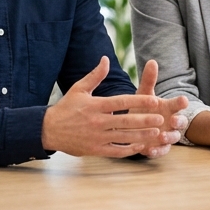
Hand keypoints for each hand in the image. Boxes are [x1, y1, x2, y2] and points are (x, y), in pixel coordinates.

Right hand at [41, 57, 183, 156]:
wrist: (49, 129)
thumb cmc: (66, 107)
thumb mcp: (79, 88)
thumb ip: (95, 75)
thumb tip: (106, 59)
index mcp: (95, 105)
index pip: (121, 102)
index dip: (139, 101)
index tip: (154, 100)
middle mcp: (97, 121)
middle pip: (125, 121)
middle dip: (145, 120)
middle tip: (161, 118)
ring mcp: (96, 137)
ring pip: (123, 137)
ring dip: (141, 135)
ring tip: (156, 133)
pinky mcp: (95, 150)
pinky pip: (116, 151)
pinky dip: (129, 150)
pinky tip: (140, 146)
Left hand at [127, 59, 188, 157]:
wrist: (133, 126)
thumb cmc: (142, 108)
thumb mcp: (144, 94)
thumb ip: (148, 80)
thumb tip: (152, 61)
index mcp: (169, 108)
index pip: (178, 104)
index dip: (181, 102)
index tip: (183, 99)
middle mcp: (170, 122)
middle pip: (181, 122)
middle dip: (179, 121)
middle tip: (174, 120)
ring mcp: (166, 135)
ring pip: (173, 138)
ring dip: (169, 137)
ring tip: (162, 136)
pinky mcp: (158, 147)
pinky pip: (161, 151)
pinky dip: (157, 151)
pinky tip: (150, 150)